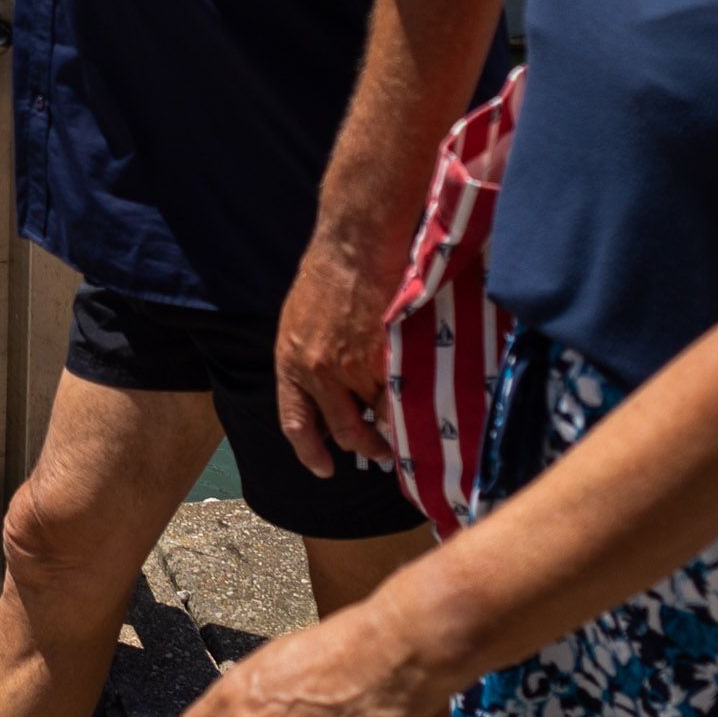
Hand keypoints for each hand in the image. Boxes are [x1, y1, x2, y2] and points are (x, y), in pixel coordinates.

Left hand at [272, 241, 399, 477]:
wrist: (354, 247)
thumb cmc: (326, 276)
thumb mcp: (299, 322)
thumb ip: (308, 359)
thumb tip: (326, 390)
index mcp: (291, 364)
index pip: (296, 422)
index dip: (310, 451)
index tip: (325, 469)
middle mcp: (320, 373)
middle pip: (346, 430)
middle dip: (367, 446)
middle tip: (383, 453)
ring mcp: (355, 368)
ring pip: (380, 412)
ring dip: (396, 420)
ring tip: (413, 421)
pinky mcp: (387, 358)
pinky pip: (404, 393)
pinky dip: (415, 399)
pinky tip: (426, 397)